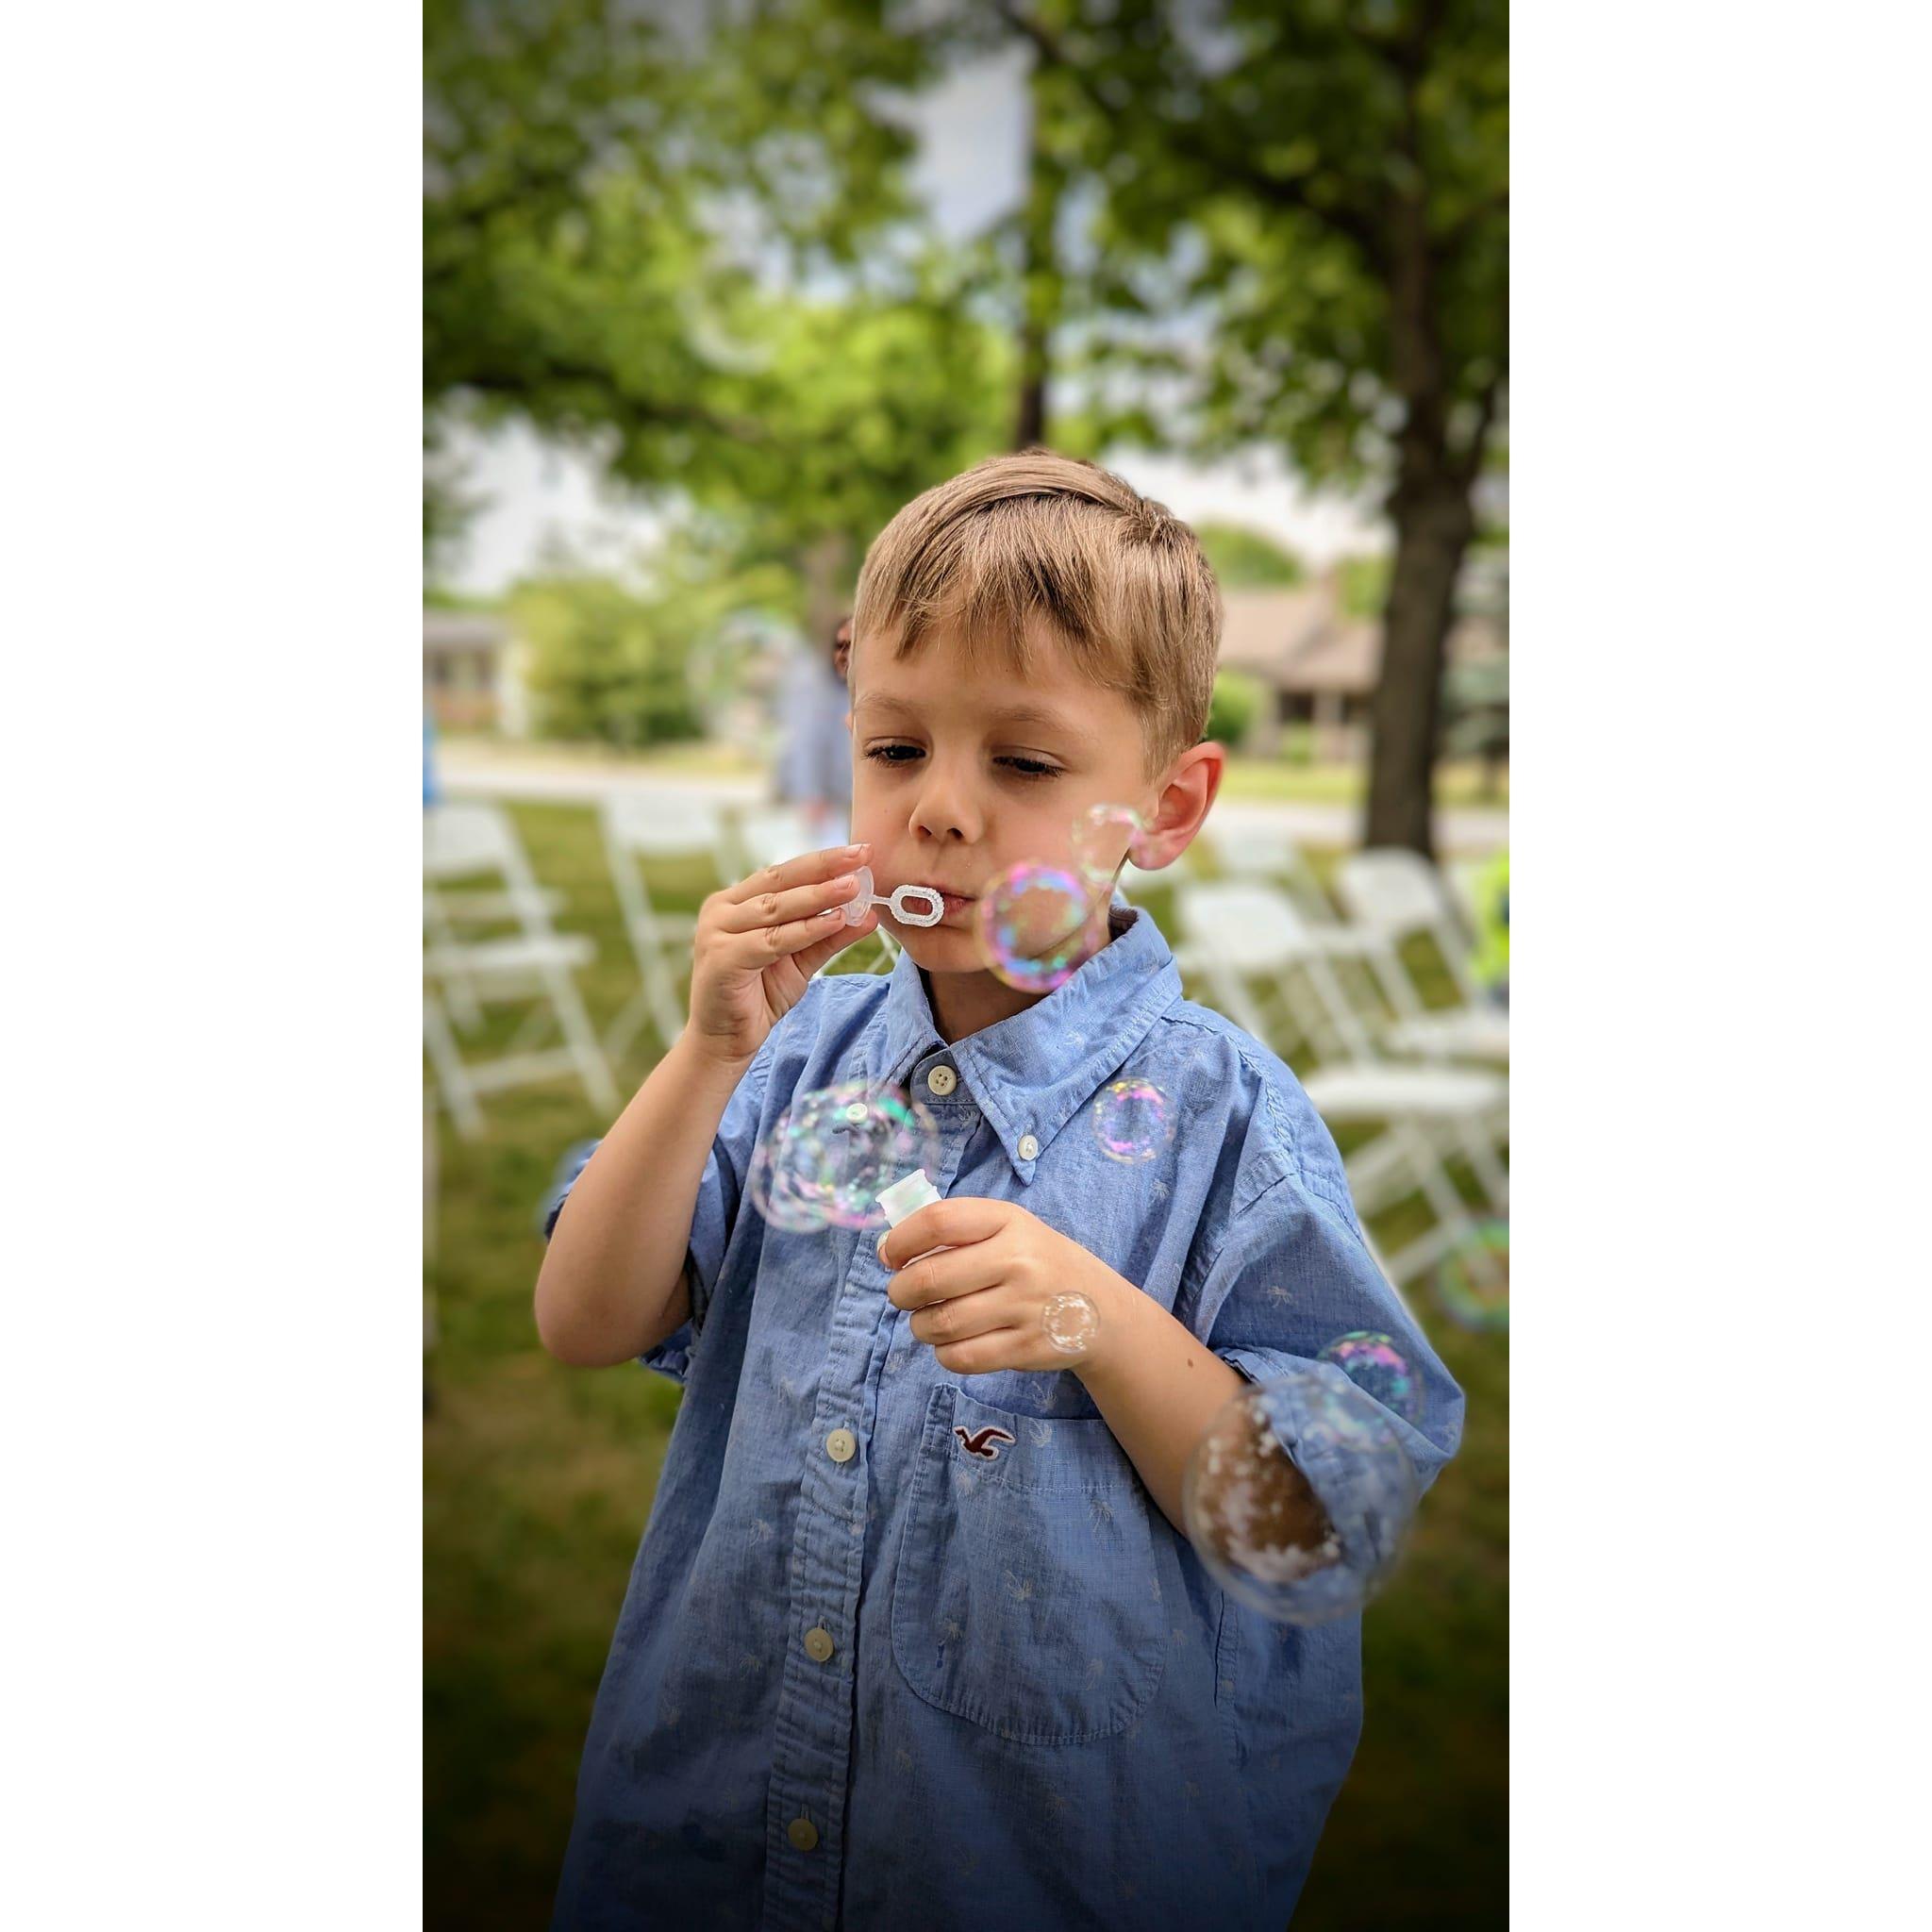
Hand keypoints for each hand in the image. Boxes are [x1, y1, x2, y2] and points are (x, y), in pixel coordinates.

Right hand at [687, 843, 877, 1069]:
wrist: (727, 1041)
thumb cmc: (760, 995)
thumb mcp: (802, 959)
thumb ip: (830, 935)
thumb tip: (869, 914)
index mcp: (735, 902)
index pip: (783, 873)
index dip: (822, 861)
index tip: (860, 852)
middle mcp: (721, 910)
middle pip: (779, 881)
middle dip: (824, 868)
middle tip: (861, 857)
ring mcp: (716, 932)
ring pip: (776, 909)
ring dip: (819, 897)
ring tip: (854, 888)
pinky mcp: (722, 958)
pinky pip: (772, 941)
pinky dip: (806, 931)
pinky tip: (834, 922)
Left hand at [880, 1198, 1129, 1375]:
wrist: (1102, 1310)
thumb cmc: (1038, 1262)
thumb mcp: (1009, 1228)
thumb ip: (955, 1231)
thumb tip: (886, 1251)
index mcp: (1009, 1221)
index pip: (938, 1222)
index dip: (901, 1240)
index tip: (891, 1256)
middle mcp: (1019, 1261)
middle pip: (930, 1279)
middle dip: (900, 1291)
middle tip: (903, 1295)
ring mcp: (1025, 1307)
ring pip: (940, 1323)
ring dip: (920, 1325)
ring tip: (928, 1320)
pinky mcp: (1027, 1348)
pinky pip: (962, 1357)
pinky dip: (944, 1353)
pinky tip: (951, 1342)